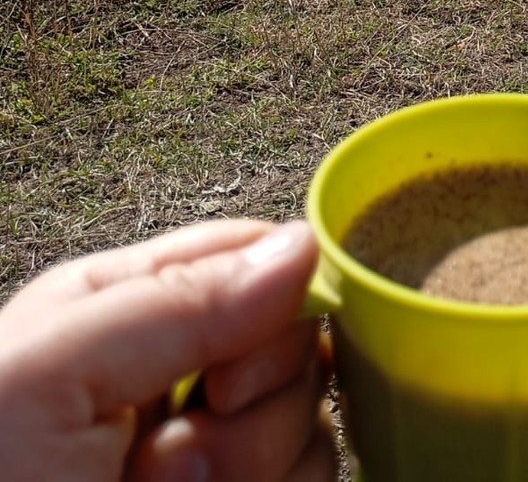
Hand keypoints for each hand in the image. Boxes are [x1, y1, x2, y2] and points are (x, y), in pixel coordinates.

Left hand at [0, 219, 336, 481]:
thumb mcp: (43, 379)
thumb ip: (173, 300)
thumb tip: (303, 246)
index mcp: (118, 311)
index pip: (250, 258)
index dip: (272, 304)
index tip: (229, 374)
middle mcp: (168, 379)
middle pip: (296, 350)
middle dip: (252, 412)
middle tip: (163, 461)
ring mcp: (201, 459)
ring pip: (306, 434)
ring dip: (246, 473)